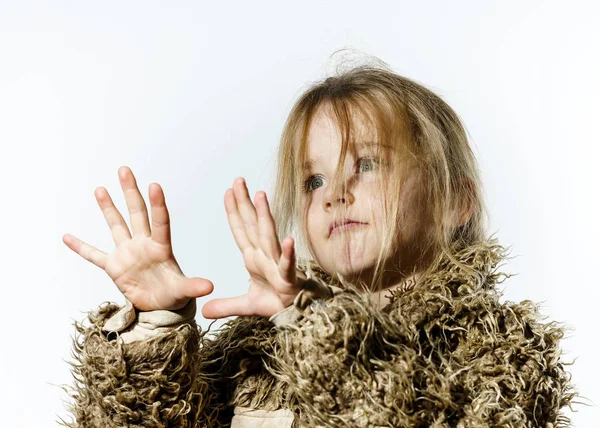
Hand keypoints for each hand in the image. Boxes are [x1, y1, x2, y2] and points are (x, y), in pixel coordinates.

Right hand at [63, 166, 213, 310]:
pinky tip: (67, 236)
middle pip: (137, 213)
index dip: (158, 204)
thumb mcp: (183, 291)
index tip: (155, 186)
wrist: (160, 308)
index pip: (160, 221)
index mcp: (161, 247)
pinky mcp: (114, 267)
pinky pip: (94, 255)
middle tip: (125, 170)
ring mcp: (127, 253)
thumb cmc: (174, 295)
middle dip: (131, 192)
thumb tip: (209, 287)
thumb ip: (193, 286)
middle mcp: (143, 244)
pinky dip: (81, 247)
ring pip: (116, 225)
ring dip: (108, 208)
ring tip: (100, 189)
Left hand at [202, 177, 304, 318]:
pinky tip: (288, 240)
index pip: (241, 231)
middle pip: (253, 226)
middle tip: (238, 181)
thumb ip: (226, 306)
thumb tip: (204, 311)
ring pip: (269, 237)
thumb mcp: (245, 306)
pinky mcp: (288, 279)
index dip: (234, 212)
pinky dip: (287, 253)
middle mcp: (265, 256)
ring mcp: (276, 265)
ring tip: (260, 196)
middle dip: (246, 203)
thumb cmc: (276, 302)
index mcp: (254, 258)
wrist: (296, 315)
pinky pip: (287, 264)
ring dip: (265, 216)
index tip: (228, 192)